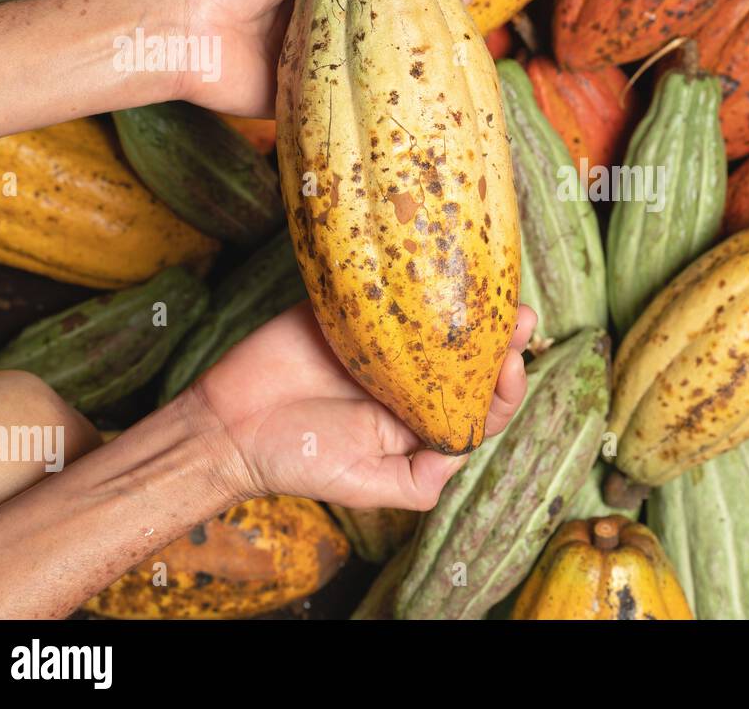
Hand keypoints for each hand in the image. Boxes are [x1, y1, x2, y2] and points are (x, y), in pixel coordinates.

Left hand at [167, 0, 471, 118]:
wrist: (184, 31)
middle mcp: (322, 17)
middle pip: (383, 10)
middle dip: (425, 3)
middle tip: (463, 1)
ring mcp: (319, 56)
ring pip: (377, 50)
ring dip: (416, 42)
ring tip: (457, 31)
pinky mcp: (309, 92)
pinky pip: (351, 91)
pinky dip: (386, 87)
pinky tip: (420, 79)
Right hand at [186, 302, 535, 510]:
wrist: (227, 425)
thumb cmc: (296, 460)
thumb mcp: (366, 486)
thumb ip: (419, 481)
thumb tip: (466, 451)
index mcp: (422, 419)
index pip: (482, 403)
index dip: (505, 386)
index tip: (511, 364)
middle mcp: (411, 378)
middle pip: (472, 355)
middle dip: (503, 336)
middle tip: (521, 315)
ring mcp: (384, 341)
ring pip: (441, 318)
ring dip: (473, 303)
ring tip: (498, 286)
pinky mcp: (352, 308)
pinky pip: (391, 289)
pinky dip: (418, 276)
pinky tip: (444, 261)